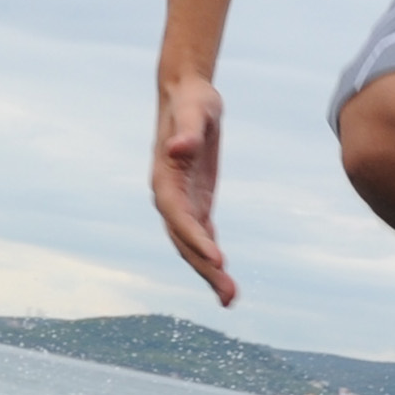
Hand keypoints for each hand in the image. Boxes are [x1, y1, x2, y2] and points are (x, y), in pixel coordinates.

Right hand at [153, 72, 235, 306]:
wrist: (188, 95)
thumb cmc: (193, 101)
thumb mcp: (196, 110)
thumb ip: (188, 131)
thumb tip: (178, 149)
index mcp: (164, 179)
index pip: (179, 217)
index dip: (196, 239)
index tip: (218, 260)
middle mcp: (169, 197)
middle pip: (184, 241)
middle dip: (205, 269)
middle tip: (230, 297)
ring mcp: (182, 202)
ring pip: (192, 245)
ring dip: (209, 271)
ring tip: (230, 299)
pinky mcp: (196, 202)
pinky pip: (202, 236)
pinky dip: (212, 256)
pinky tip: (224, 277)